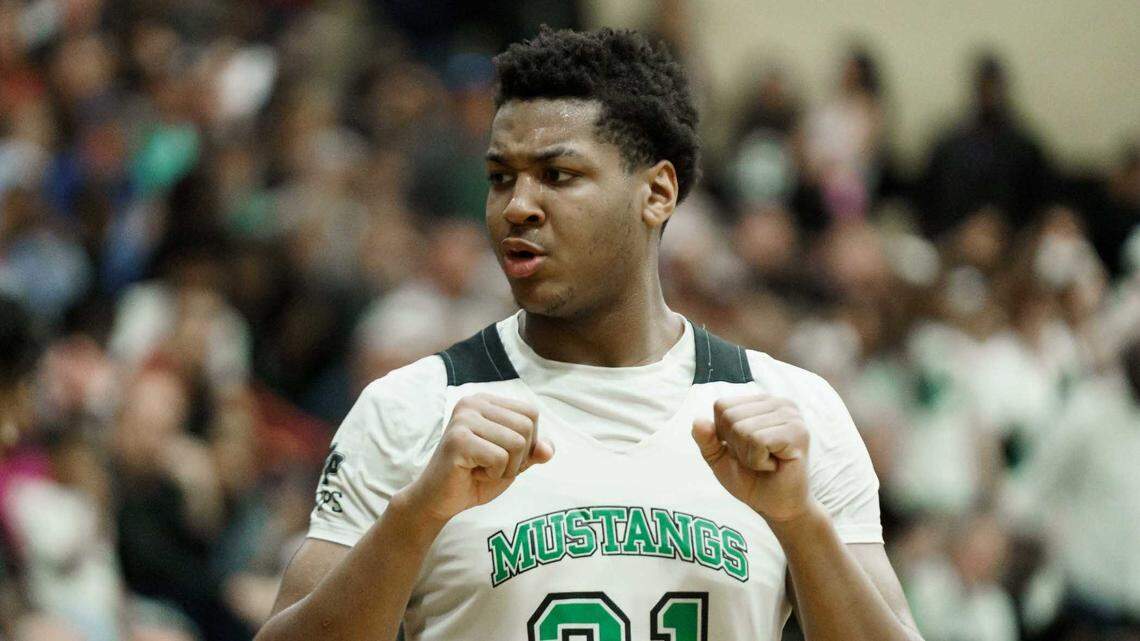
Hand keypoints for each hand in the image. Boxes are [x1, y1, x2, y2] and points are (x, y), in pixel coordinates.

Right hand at [398, 394, 553, 524]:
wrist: (439, 501)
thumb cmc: (474, 478)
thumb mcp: (513, 462)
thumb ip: (532, 452)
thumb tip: (548, 450)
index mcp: (486, 401)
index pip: (531, 413)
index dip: (528, 443)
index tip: (502, 456)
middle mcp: (473, 403)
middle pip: (527, 426)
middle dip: (518, 457)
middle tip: (490, 466)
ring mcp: (464, 419)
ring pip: (517, 442)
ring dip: (506, 468)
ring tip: (482, 469)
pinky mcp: (458, 439)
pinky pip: (500, 458)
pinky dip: (494, 474)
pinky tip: (472, 473)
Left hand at [692, 394, 811, 522]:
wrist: (777, 507)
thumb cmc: (751, 480)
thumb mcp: (719, 458)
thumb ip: (706, 439)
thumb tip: (698, 421)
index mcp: (761, 402)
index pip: (722, 406)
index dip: (724, 435)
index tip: (744, 450)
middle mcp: (778, 403)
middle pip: (730, 417)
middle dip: (737, 446)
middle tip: (759, 458)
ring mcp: (791, 415)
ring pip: (743, 429)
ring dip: (749, 456)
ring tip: (767, 462)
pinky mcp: (798, 432)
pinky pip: (758, 441)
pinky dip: (759, 461)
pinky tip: (775, 465)